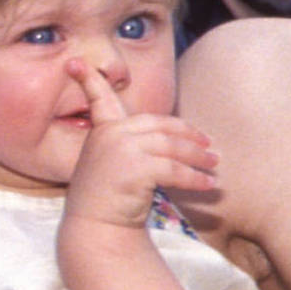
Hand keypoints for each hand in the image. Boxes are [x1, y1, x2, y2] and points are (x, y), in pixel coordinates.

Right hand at [62, 58, 216, 230]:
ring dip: (199, 157)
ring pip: (173, 147)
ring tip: (214, 165)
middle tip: (210, 145)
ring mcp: (120, 148)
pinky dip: (195, 177)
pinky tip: (208, 185)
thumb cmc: (111, 198)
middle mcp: (110, 134)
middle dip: (189, 135)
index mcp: (103, 129)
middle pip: (162, 125)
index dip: (89, 79)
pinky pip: (175, 169)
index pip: (98, 98)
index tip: (75, 61)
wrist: (96, 228)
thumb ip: (137, 143)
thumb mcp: (117, 162)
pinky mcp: (134, 167)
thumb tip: (180, 137)